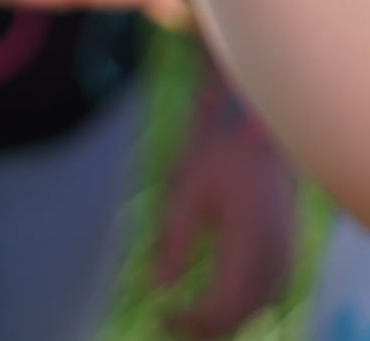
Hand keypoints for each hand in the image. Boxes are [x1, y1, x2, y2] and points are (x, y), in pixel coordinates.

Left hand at [156, 68, 293, 337]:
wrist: (254, 125)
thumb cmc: (215, 155)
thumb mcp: (183, 194)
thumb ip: (172, 243)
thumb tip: (159, 286)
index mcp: (247, 242)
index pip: (225, 303)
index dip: (195, 321)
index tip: (164, 319)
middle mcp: (274, 251)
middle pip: (247, 310)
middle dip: (210, 326)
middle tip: (174, 324)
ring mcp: (286, 247)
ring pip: (265, 302)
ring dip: (232, 317)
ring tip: (195, 318)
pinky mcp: (288, 241)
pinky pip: (275, 286)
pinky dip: (251, 301)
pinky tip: (228, 299)